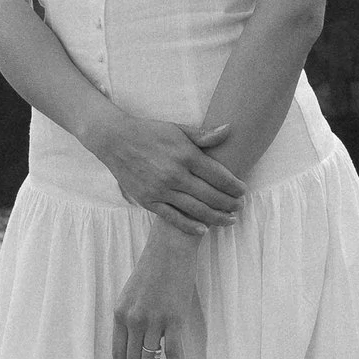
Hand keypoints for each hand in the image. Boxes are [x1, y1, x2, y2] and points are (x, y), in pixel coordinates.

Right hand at [89, 107, 243, 233]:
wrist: (115, 140)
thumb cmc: (149, 132)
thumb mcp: (177, 129)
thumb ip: (204, 135)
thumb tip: (229, 129)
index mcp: (186, 155)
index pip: (219, 175)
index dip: (234, 186)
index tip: (243, 191)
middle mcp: (175, 174)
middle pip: (211, 195)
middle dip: (230, 204)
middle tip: (240, 207)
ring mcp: (161, 190)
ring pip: (196, 210)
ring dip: (217, 217)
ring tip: (230, 220)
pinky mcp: (149, 200)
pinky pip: (173, 218)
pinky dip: (190, 226)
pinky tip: (204, 229)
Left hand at [112, 225, 200, 358]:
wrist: (171, 249)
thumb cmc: (152, 270)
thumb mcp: (130, 294)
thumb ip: (128, 318)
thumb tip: (133, 345)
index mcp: (120, 314)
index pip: (117, 353)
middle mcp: (133, 319)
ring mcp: (154, 320)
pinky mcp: (174, 318)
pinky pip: (171, 351)